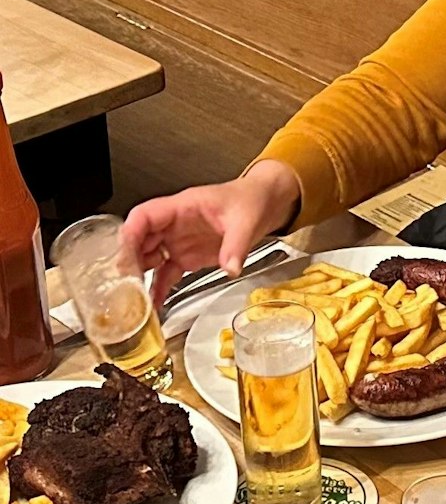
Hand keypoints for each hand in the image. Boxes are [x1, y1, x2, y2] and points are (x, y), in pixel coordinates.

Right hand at [120, 162, 302, 305]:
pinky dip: (158, 288)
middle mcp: (174, 224)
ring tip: (134, 299)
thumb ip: (236, 245)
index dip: (130, 234)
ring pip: (148, 259)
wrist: (264, 204)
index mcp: (183, 206)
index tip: (124, 254)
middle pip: (139, 241)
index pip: (144, 216)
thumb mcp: (246, 220)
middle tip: (125, 286)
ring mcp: (178, 241)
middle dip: (129, 263)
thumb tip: (231, 268)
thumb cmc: (250, 200)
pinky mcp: (186, 256)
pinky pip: (165, 274)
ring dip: (140, 278)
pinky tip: (153, 304)